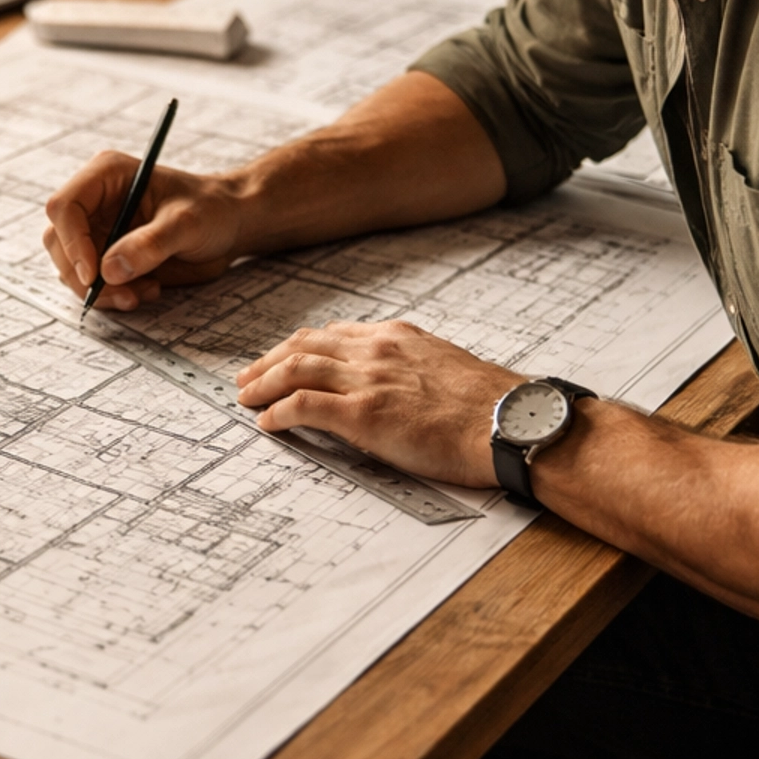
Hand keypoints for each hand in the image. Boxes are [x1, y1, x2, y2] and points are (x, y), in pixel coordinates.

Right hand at [43, 151, 247, 309]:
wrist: (228, 226)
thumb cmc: (211, 209)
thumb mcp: (187, 223)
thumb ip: (150, 244)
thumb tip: (109, 270)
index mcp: (106, 176)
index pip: (64, 207)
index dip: (73, 243)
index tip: (94, 275)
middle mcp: (95, 202)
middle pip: (59, 242)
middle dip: (84, 276)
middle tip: (123, 294)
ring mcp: (98, 231)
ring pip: (70, 268)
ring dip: (101, 291)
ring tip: (144, 291)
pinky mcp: (106, 257)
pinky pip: (91, 284)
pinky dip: (113, 296)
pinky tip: (147, 290)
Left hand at [236, 320, 521, 485]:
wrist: (512, 423)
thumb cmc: (491, 407)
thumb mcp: (444, 368)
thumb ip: (410, 369)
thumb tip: (392, 387)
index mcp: (397, 337)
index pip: (333, 335)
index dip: (299, 348)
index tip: (283, 359)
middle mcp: (377, 350)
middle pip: (305, 346)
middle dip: (269, 361)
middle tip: (248, 377)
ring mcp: (369, 380)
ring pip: (296, 369)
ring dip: (263, 383)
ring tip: (246, 397)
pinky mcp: (365, 414)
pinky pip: (304, 406)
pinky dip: (278, 411)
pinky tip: (267, 423)